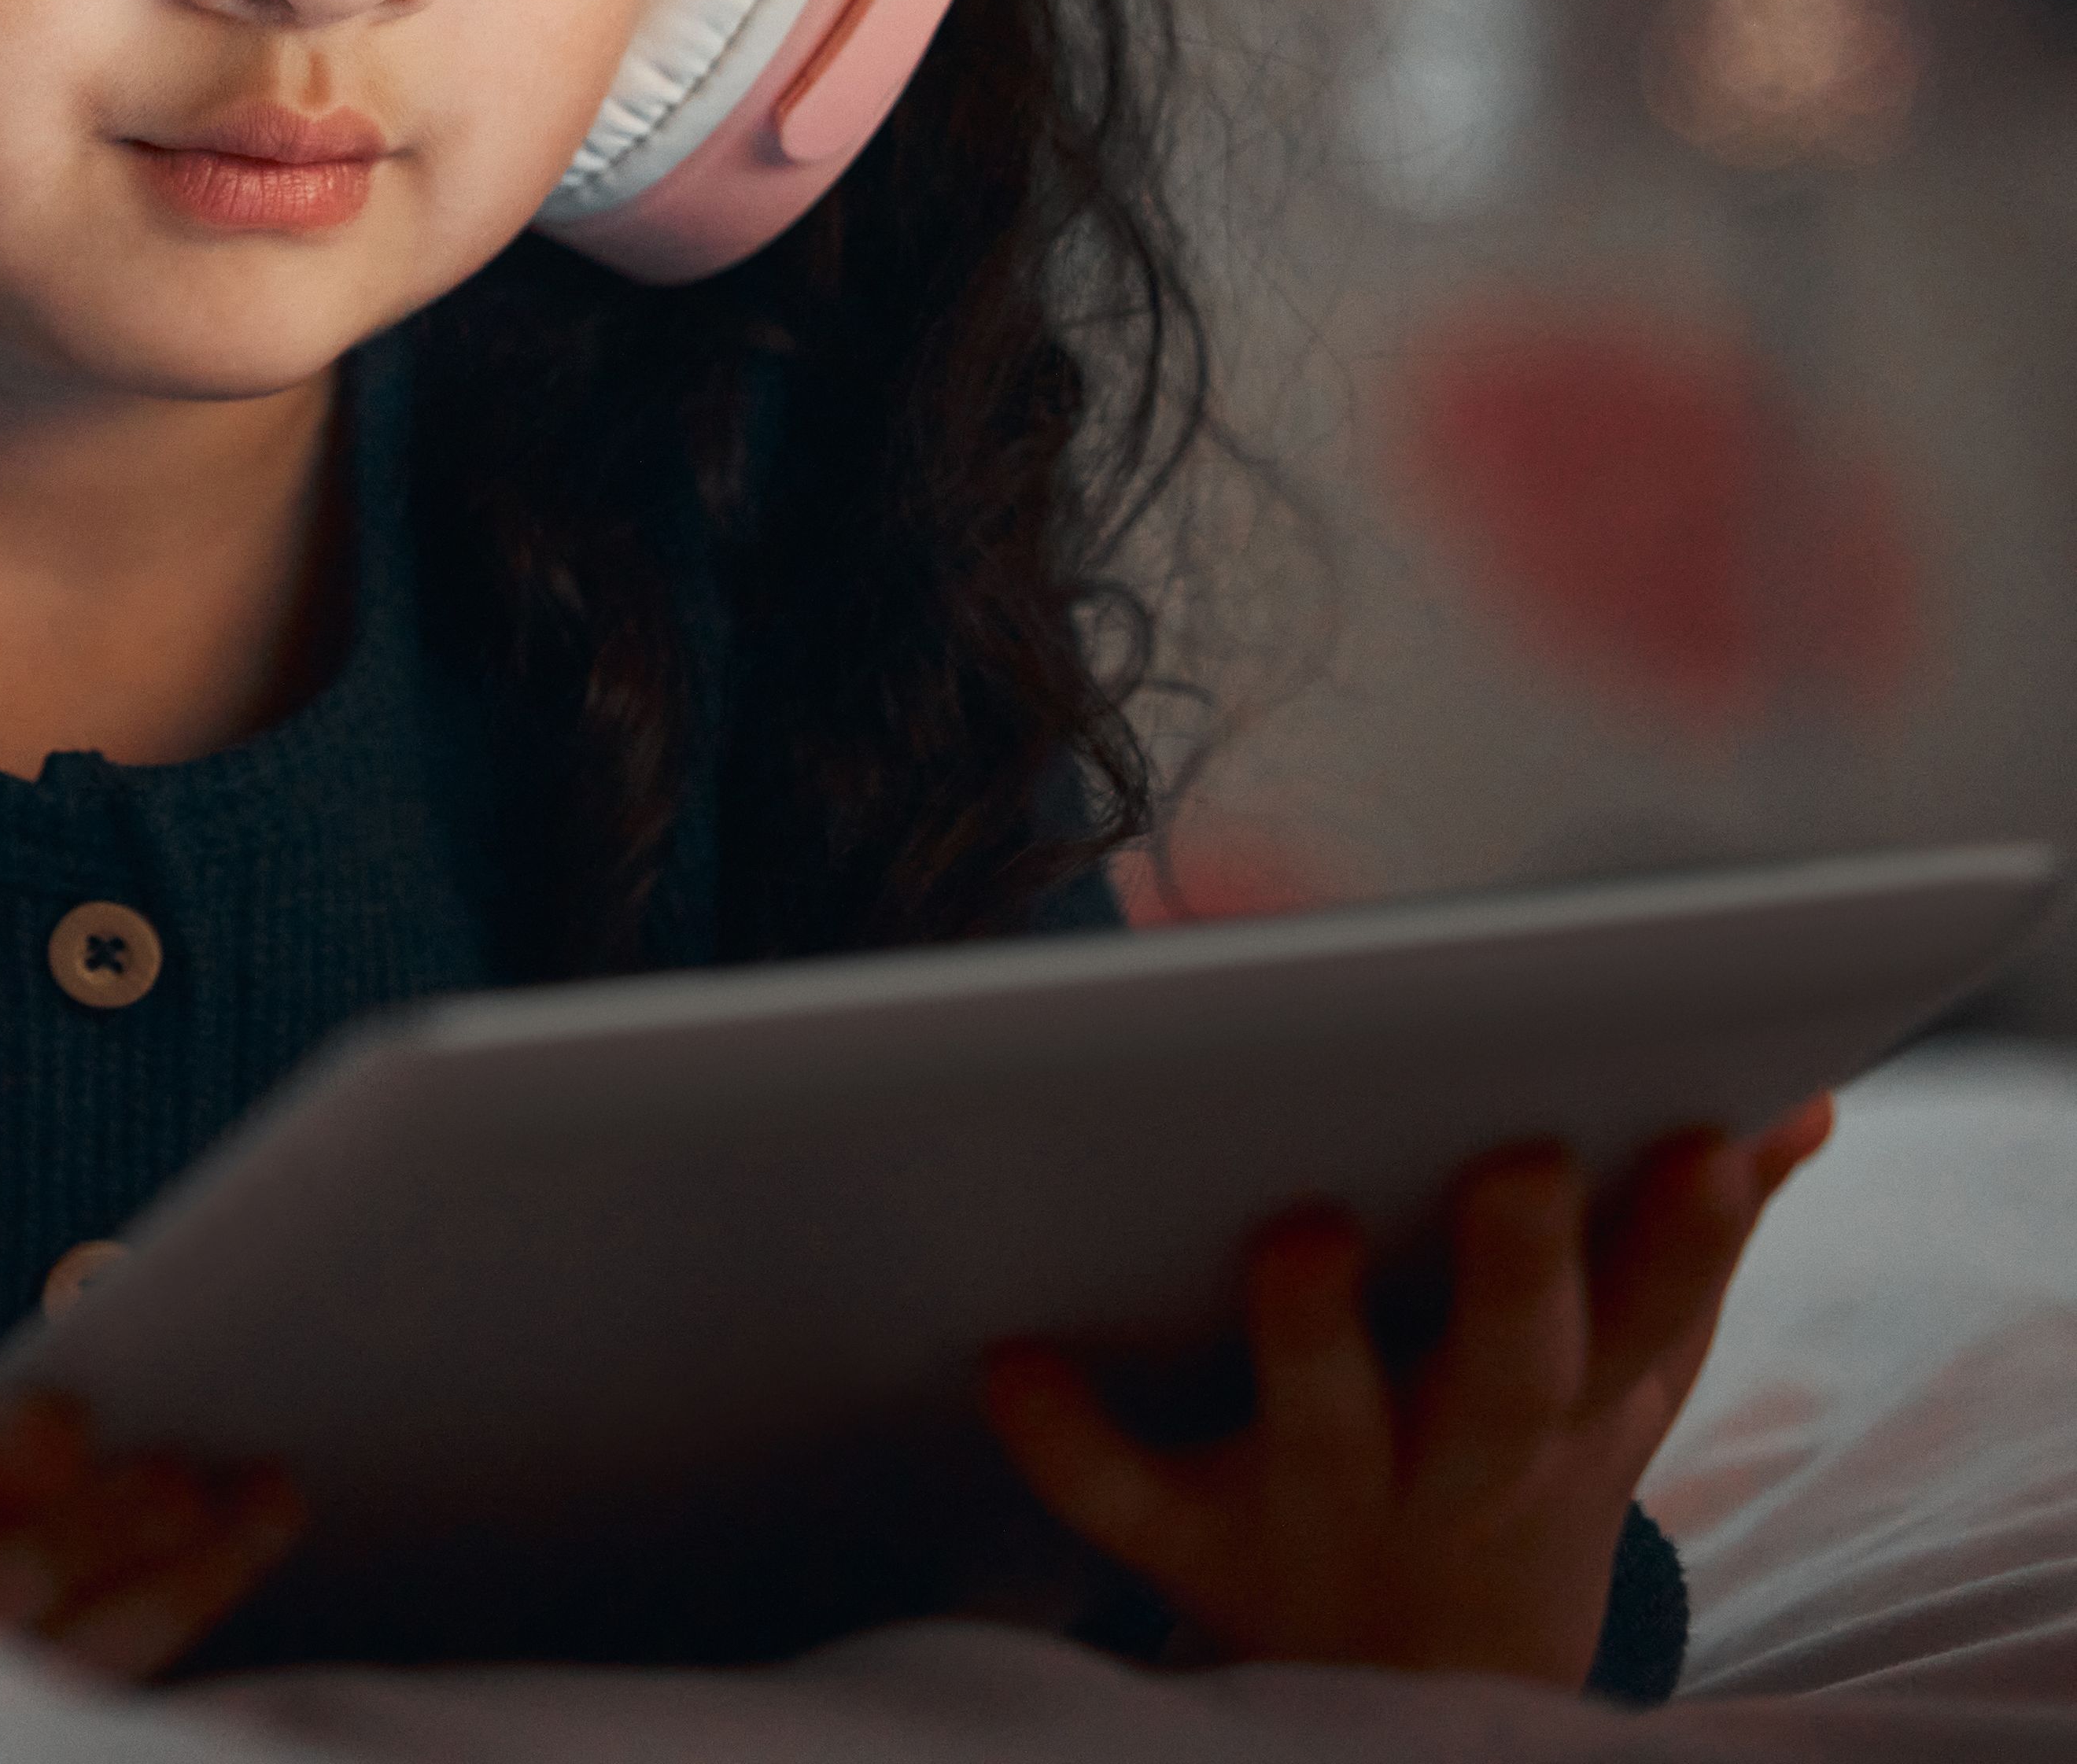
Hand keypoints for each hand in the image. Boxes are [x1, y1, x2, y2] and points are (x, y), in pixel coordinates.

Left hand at [981, 1099, 1834, 1684]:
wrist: (1414, 1692)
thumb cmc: (1513, 1475)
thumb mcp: (1627, 1385)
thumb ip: (1695, 1244)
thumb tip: (1792, 1109)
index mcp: (1571, 1413)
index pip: (1655, 1318)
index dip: (1689, 1236)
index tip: (1707, 1136)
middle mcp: (1460, 1468)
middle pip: (1507, 1376)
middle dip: (1522, 1273)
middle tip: (1516, 1161)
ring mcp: (1325, 1513)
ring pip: (1324, 1426)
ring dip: (1313, 1335)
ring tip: (1296, 1233)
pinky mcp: (1198, 1551)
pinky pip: (1125, 1499)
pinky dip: (1065, 1438)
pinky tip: (1009, 1358)